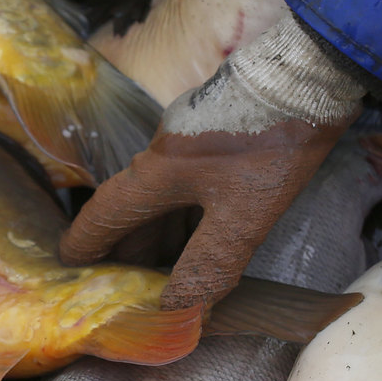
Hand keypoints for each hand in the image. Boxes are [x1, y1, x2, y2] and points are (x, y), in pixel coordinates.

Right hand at [61, 13, 364, 309]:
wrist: (312, 73)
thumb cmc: (273, 143)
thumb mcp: (243, 215)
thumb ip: (209, 263)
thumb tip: (178, 307)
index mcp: (158, 170)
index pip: (106, 212)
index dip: (86, 243)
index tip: (69, 267)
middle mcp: (165, 153)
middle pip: (133, 208)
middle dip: (125, 250)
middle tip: (122, 288)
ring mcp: (191, 140)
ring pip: (163, 198)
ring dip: (159, 236)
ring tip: (160, 275)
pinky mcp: (218, 134)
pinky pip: (188, 186)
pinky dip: (186, 218)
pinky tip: (202, 238)